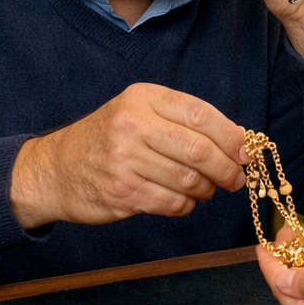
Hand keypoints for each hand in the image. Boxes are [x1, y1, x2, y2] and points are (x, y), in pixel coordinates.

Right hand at [8, 83, 245, 228]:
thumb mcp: (139, 113)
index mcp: (143, 99)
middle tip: (236, 179)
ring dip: (206, 190)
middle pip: (199, 150)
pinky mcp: (121, 192)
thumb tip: (238, 141)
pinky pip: (171, 203)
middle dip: (227, 169)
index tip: (247, 152)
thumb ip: (183, 121)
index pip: (201, 115)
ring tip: (205, 189)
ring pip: (189, 180)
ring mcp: (125, 160)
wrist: (55, 168)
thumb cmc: (109, 139)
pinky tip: (182, 201)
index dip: (231, 136)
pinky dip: (186, 205)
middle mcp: (133, 125)